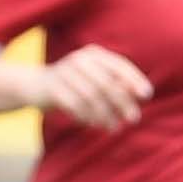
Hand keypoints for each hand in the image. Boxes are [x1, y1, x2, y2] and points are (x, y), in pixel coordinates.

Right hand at [31, 44, 152, 130]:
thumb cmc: (73, 84)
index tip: (146, 95)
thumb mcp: (94, 77)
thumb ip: (115, 83)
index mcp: (94, 54)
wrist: (36, 85)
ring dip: (106, 115)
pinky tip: (94, 124)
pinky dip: (87, 117)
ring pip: (92, 97)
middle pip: (107, 83)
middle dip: (123, 102)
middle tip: (133, 119)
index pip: (119, 65)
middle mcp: (80, 60)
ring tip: (114, 127)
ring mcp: (64, 73)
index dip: (134, 80)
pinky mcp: (52, 88)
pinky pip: (75, 106)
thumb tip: (141, 96)